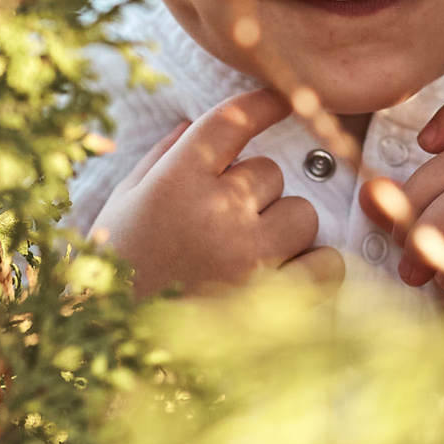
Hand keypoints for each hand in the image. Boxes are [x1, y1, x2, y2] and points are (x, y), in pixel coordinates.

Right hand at [92, 89, 341, 297]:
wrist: (116, 345)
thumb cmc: (119, 269)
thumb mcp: (126, 202)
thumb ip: (162, 159)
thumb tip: (194, 124)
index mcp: (176, 182)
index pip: (231, 121)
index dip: (262, 103)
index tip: (281, 98)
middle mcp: (216, 212)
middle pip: (271, 173)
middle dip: (254, 194)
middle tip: (223, 224)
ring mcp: (249, 257)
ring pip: (303, 213)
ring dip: (283, 228)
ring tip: (250, 253)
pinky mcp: (275, 301)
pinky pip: (326, 262)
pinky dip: (314, 267)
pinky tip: (287, 274)